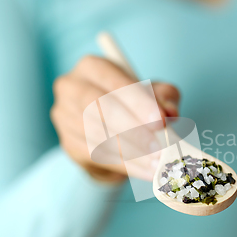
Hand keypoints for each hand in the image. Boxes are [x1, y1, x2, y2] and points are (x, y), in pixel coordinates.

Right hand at [51, 55, 179, 182]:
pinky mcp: (68, 143)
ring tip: (157, 160)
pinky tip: (146, 170)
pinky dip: (125, 164)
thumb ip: (164, 97)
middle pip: (97, 107)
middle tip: (159, 145)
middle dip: (132, 128)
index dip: (138, 102)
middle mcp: (72, 87)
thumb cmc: (133, 104)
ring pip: (96, 134)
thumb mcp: (153, 94)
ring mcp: (64, 116)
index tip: (160, 121)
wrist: (110, 132)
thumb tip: (171, 112)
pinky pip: (95, 155)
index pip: (113, 81)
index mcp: (92, 67)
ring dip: (131, 151)